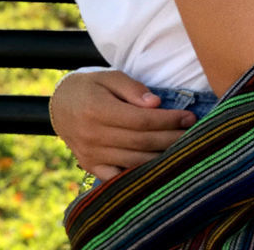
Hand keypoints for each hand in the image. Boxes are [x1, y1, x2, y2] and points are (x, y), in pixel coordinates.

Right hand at [50, 70, 194, 179]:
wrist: (59, 105)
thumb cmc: (91, 87)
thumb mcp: (110, 77)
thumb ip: (133, 89)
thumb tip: (156, 104)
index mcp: (98, 111)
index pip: (142, 120)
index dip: (168, 120)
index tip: (190, 117)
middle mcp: (93, 136)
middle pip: (142, 142)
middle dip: (171, 138)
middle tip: (194, 133)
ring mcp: (91, 155)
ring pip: (133, 161)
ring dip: (161, 157)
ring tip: (182, 149)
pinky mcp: (90, 165)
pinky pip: (117, 176)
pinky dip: (138, 174)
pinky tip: (158, 168)